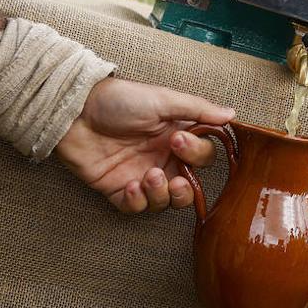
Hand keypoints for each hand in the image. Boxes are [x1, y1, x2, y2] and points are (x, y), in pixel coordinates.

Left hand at [55, 77, 235, 213]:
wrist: (76, 111)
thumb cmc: (119, 100)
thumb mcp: (163, 99)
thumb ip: (197, 109)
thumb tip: (232, 115)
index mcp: (177, 135)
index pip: (203, 156)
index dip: (196, 154)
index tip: (177, 141)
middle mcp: (162, 158)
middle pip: (188, 187)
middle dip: (184, 189)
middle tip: (169, 175)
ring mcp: (141, 175)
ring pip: (164, 202)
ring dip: (160, 194)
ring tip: (146, 177)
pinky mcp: (118, 190)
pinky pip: (137, 208)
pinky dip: (136, 202)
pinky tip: (128, 185)